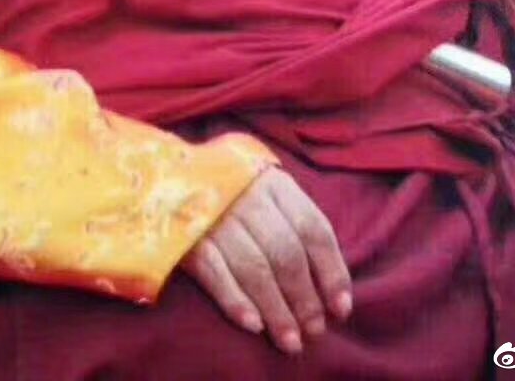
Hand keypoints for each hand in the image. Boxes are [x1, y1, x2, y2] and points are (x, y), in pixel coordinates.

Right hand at [180, 168, 351, 353]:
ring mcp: (217, 215)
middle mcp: (249, 196)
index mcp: (276, 185)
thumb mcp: (272, 194)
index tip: (340, 309)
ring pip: (254, 267)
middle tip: (314, 331)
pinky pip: (215, 272)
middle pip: (285, 253)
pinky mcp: (187, 235)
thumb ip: (298, 227)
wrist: (174, 173)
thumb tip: (331, 288)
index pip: (313, 229)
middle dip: (304, 298)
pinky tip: (253, 325)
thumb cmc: (238, 192)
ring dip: (275, 309)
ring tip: (290, 341)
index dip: (331, 272)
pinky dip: (235, 300)